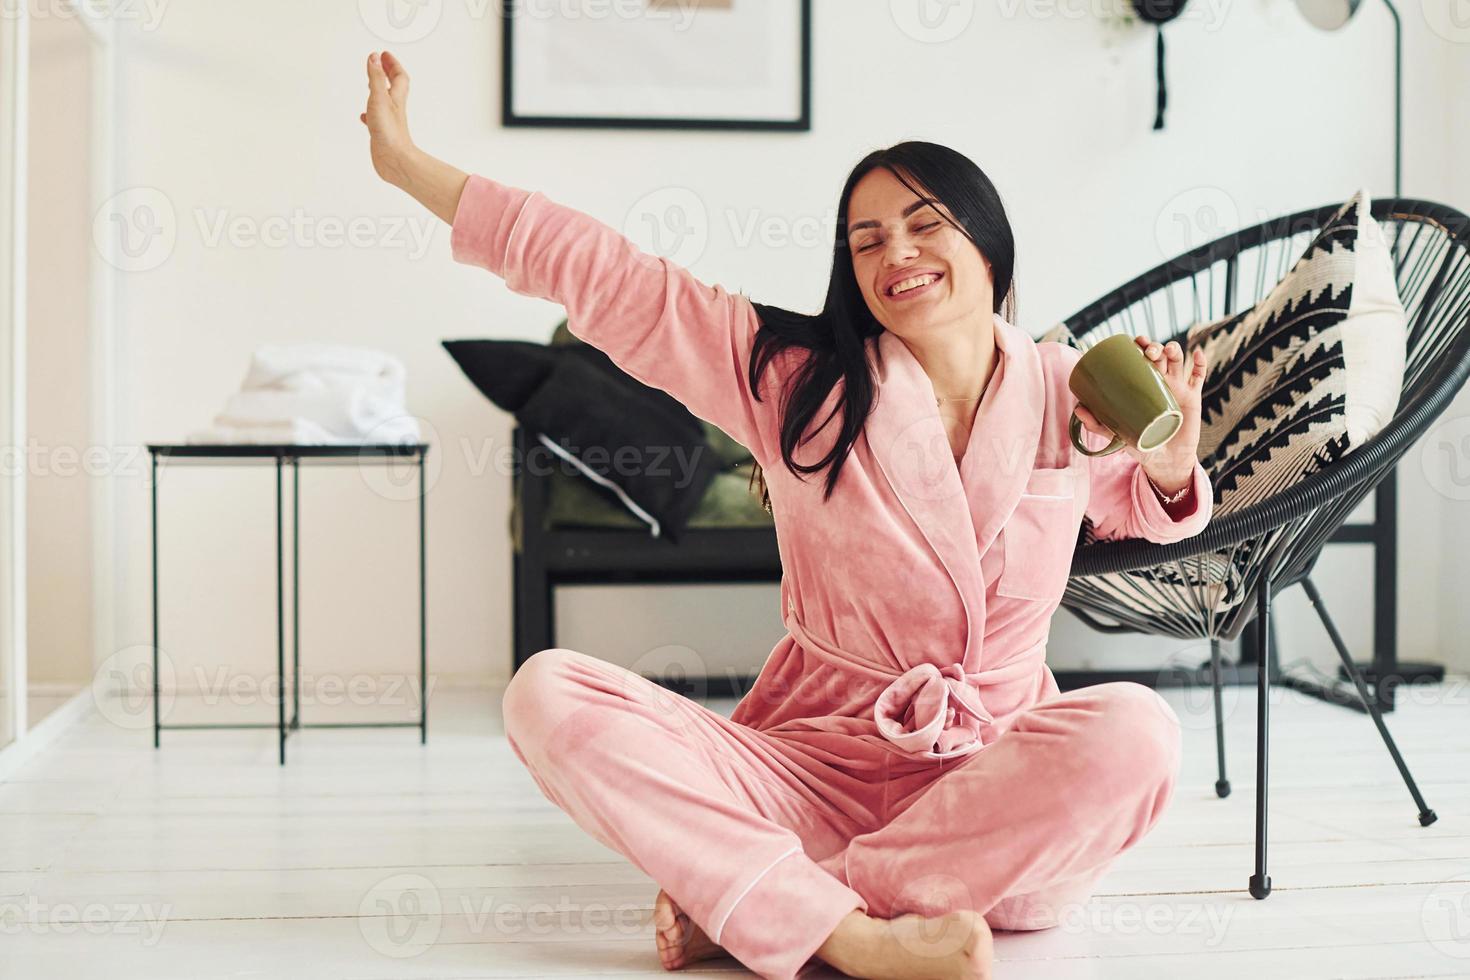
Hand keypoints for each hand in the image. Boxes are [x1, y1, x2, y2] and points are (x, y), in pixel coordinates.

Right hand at [361, 51, 415, 186]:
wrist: (395, 161)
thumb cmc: (390, 133)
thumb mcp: (380, 99)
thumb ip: (376, 78)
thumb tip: (375, 57)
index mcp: (395, 98)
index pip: (398, 76)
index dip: (392, 64)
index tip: (384, 54)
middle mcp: (393, 108)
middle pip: (393, 86)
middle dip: (386, 72)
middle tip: (379, 62)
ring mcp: (387, 121)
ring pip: (383, 102)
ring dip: (377, 90)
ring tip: (370, 83)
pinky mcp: (381, 133)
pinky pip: (375, 120)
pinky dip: (369, 114)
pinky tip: (364, 116)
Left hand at [1074, 336, 1206, 491]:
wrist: (1164, 461)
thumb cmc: (1140, 443)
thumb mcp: (1116, 434)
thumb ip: (1097, 424)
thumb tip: (1077, 409)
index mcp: (1143, 384)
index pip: (1141, 358)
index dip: (1140, 345)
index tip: (1134, 341)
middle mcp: (1160, 381)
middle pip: (1160, 355)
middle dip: (1155, 346)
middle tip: (1148, 351)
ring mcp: (1177, 387)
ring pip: (1178, 360)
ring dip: (1174, 350)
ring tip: (1168, 351)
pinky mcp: (1193, 397)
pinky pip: (1199, 376)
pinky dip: (1201, 363)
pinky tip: (1197, 355)